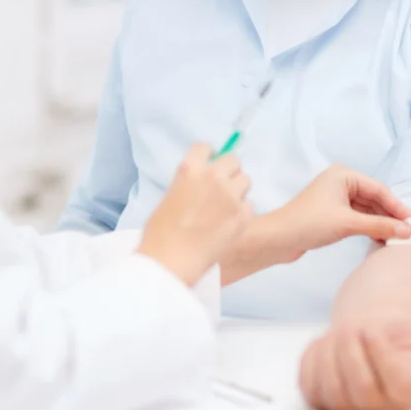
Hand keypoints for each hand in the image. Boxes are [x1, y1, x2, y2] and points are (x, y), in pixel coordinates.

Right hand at [138, 144, 251, 286]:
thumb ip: (186, 186)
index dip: (208, 156)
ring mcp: (230, 196)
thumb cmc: (160, 235)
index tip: (208, 164)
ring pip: (246, 180)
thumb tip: (197, 188)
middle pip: (233, 160)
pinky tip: (231, 222)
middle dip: (228, 170)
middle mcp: (213, 178)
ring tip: (226, 206)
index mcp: (190, 170)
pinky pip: (250, 204)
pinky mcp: (242, 216)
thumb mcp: (168, 199)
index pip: (206, 147)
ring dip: (238, 189)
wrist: (171, 262)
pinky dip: (243, 211)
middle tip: (221, 186)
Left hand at [278, 163, 410, 260]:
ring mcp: (336, 197)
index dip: (397, 207)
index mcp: (343, 174)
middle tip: (410, 233)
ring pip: (367, 209)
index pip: (379, 189)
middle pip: (374, 198)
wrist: (279, 238)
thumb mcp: (348, 224)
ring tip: (399, 239)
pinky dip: (369, 227)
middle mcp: (340, 181)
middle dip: (390, 216)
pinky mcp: (332, 212)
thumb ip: (379, 226)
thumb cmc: (311, 223)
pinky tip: (382, 240)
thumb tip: (407, 231)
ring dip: (381, 223)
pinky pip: (358, 217)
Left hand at [299, 319, 410, 409]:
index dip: (380, 350)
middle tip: (355, 328)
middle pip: (356, 382)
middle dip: (350, 345)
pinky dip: (312, 356)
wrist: (370, 341)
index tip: (376, 331)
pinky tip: (326, 347)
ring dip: (330, 349)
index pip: (392, 378)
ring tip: (342, 337)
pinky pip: (307, 380)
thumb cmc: (398, 338)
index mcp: (409, 392)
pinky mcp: (321, 403)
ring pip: (328, 383)